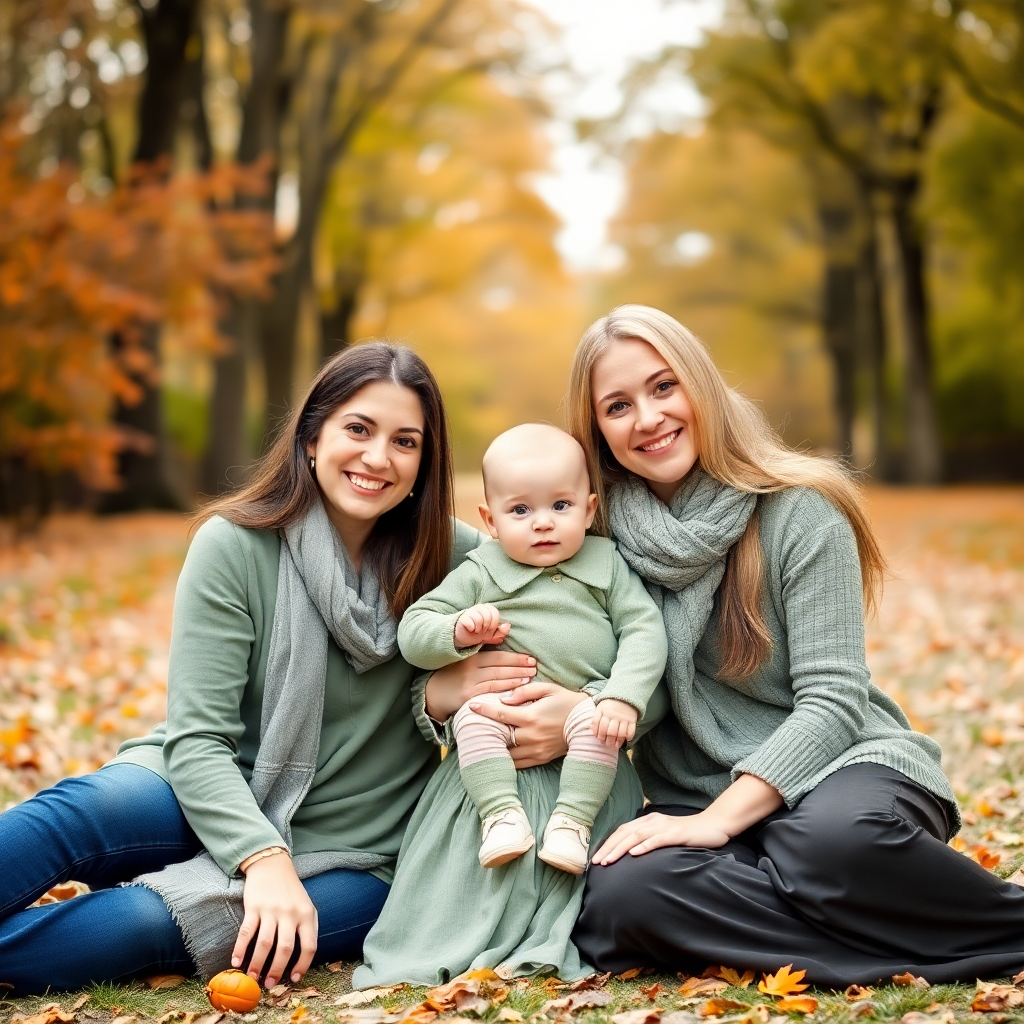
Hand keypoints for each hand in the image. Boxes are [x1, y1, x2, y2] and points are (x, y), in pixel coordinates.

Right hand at [232, 853, 316, 988]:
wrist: (273, 865)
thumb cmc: (290, 890)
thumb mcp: (306, 906)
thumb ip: (307, 928)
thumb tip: (301, 960)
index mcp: (307, 914)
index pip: (309, 945)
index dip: (303, 965)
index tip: (294, 979)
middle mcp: (291, 913)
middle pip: (285, 949)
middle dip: (276, 970)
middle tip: (269, 984)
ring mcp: (272, 910)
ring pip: (265, 944)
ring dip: (257, 964)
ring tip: (252, 977)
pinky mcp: (254, 907)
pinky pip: (247, 932)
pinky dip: (240, 949)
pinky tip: (236, 962)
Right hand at [424, 650, 536, 721]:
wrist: (433, 694)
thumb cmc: (453, 675)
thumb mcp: (465, 660)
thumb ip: (482, 653)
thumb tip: (504, 639)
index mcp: (471, 656)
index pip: (497, 656)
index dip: (515, 657)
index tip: (529, 658)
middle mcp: (470, 668)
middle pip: (500, 666)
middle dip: (519, 665)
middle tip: (535, 666)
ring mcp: (469, 682)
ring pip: (497, 677)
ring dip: (516, 676)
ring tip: (530, 675)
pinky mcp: (469, 695)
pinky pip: (491, 690)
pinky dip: (506, 687)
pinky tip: (518, 686)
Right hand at [454, 603, 509, 647]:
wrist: (464, 637)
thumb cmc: (479, 633)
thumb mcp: (493, 634)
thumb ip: (502, 631)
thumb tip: (507, 626)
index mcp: (488, 609)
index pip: (495, 613)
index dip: (494, 624)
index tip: (490, 629)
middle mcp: (479, 607)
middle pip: (488, 616)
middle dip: (486, 627)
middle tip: (482, 630)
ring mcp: (470, 611)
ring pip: (479, 619)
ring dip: (478, 629)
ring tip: (476, 630)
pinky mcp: (462, 617)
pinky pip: (470, 622)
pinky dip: (471, 628)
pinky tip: (470, 629)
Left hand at [470, 680, 587, 767]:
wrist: (586, 724)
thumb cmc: (566, 702)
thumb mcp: (547, 689)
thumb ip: (524, 691)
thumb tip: (505, 699)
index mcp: (531, 716)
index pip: (500, 713)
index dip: (484, 709)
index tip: (471, 706)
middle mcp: (531, 736)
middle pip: (500, 736)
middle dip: (485, 731)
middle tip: (472, 726)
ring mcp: (535, 750)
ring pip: (506, 753)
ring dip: (494, 747)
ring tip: (482, 741)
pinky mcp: (540, 759)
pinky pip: (517, 763)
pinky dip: (506, 759)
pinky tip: (498, 753)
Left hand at [591, 810, 731, 865]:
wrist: (714, 825)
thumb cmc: (687, 834)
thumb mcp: (664, 836)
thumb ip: (649, 840)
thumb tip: (632, 854)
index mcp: (648, 821)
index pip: (622, 831)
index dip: (608, 843)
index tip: (596, 858)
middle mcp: (653, 821)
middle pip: (625, 833)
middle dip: (609, 848)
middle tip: (596, 862)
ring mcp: (665, 826)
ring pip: (637, 836)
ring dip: (620, 848)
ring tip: (609, 860)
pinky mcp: (677, 833)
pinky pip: (657, 839)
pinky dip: (644, 846)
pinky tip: (634, 853)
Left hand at [592, 698, 637, 747]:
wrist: (624, 694)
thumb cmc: (609, 704)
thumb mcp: (600, 707)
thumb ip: (596, 718)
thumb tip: (593, 732)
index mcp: (604, 711)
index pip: (600, 725)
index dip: (599, 735)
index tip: (600, 740)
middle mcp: (614, 715)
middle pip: (610, 731)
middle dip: (608, 741)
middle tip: (607, 745)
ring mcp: (624, 718)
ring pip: (620, 733)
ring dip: (618, 741)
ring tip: (616, 746)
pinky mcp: (632, 719)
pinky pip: (631, 730)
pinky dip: (629, 736)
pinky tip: (626, 740)